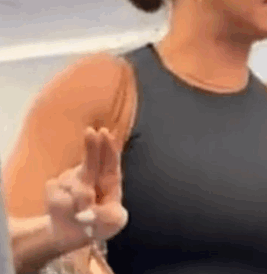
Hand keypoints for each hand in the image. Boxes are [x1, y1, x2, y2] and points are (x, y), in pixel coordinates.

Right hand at [45, 127, 127, 252]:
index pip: (110, 160)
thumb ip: (108, 216)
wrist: (73, 234)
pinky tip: (67, 212)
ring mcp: (71, 179)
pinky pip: (56, 194)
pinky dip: (63, 205)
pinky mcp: (54, 188)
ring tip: (82, 213)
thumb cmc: (99, 222)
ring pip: (71, 182)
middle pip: (90, 158)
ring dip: (77, 197)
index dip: (108, 146)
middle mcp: (90, 174)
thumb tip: (90, 205)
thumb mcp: (113, 222)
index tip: (105, 132)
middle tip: (90, 131)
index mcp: (109, 178)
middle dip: (91, 145)